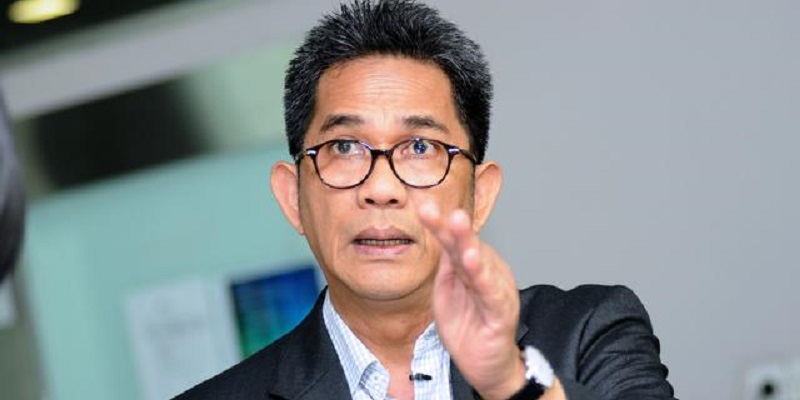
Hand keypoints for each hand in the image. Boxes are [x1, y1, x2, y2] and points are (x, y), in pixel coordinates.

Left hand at [418, 202, 525, 399]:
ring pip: (481, 264)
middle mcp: (487, 272)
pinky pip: (491, 292)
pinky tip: (474, 263)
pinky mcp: (501, 312)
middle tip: (447, 211)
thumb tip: (438, 235)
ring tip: (459, 228)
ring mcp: (496, 290)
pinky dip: (483, 277)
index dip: (440, 225)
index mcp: (472, 266)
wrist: (486, 365)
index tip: (423, 207)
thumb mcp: (448, 291)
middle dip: (457, 228)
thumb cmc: (468, 326)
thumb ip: (446, 265)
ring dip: (470, 244)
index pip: (454, 241)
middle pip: (469, 246)